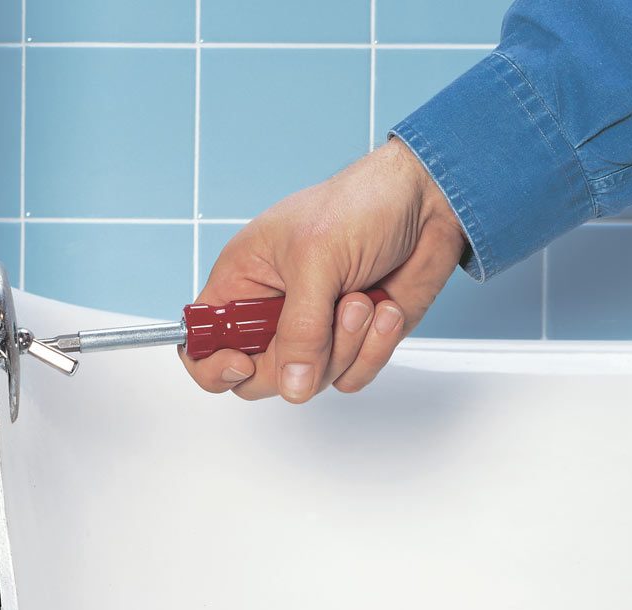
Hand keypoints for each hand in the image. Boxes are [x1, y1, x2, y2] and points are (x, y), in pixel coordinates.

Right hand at [181, 138, 465, 401]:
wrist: (430, 204)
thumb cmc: (363, 204)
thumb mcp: (317, 259)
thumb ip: (300, 328)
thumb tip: (290, 384)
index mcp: (244, 280)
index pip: (201, 342)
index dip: (212, 364)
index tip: (243, 362)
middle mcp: (274, 312)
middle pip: (259, 378)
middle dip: (299, 358)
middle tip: (327, 318)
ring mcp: (314, 332)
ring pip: (310, 383)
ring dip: (346, 345)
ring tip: (362, 298)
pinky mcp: (352, 344)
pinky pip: (351, 378)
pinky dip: (373, 350)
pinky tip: (384, 309)